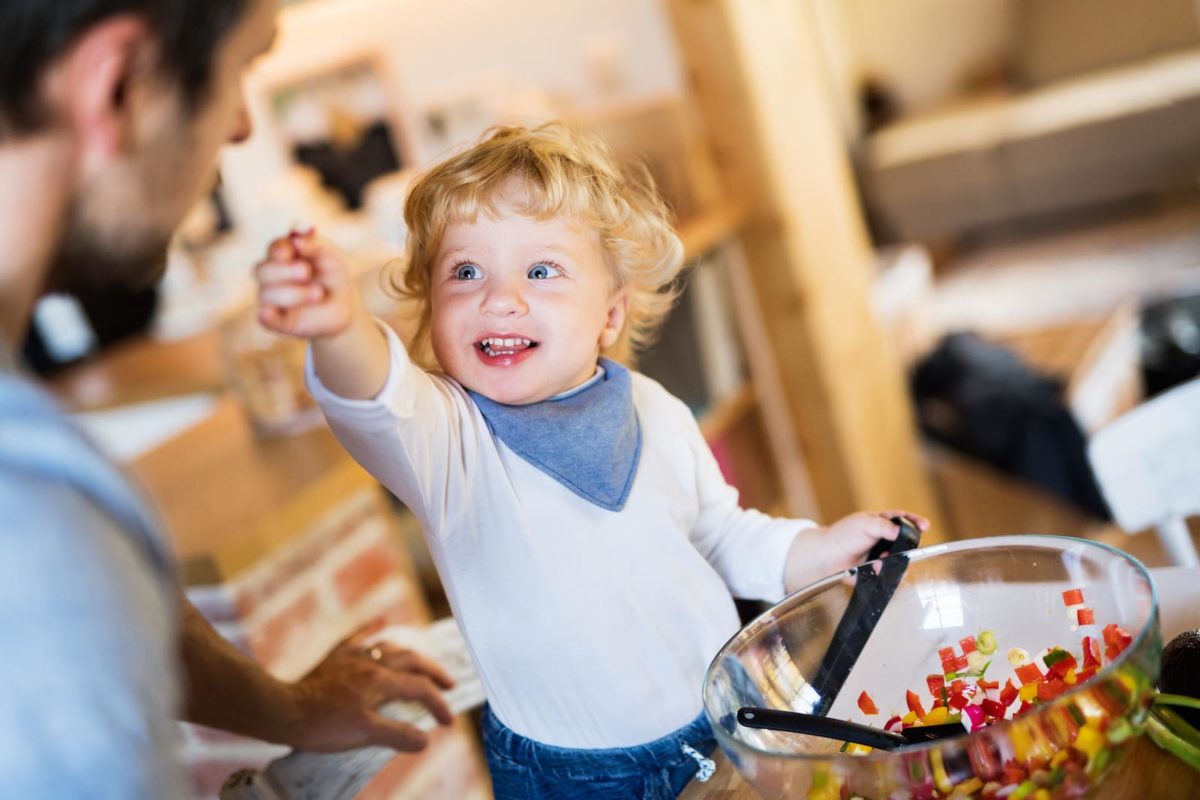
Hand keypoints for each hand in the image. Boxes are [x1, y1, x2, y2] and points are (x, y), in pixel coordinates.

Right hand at [255, 228, 361, 339]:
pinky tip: (267, 313)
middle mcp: (271, 277)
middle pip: (262, 270)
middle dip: (284, 271)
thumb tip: (295, 235)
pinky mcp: (279, 321)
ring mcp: (272, 299)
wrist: (345, 306)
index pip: (273, 249)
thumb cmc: (334, 275)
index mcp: (282, 256)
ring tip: (319, 293)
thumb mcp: (330, 255)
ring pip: (266, 294)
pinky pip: (265, 319)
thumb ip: (314, 242)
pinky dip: (265, 316)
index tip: (295, 248)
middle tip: (306, 271)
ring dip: (293, 293)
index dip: (280, 249)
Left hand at [282, 622, 456, 752]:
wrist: (284, 710)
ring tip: (421, 662)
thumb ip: (398, 735)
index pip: (419, 690)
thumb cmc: (323, 724)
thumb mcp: (364, 735)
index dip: (438, 705)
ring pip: (390, 647)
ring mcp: (353, 658)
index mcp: (381, 682)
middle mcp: (372, 664)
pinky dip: (373, 627)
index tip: (447, 722)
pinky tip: (380, 619)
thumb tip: (426, 739)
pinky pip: (358, 636)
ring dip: (410, 653)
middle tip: (449, 683)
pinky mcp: (336, 658)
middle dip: (434, 671)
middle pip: (412, 661)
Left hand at [786, 510, 929, 591]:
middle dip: (905, 546)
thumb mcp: (865, 523)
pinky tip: (875, 568)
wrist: (826, 558)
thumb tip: (902, 532)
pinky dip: (886, 572)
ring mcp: (884, 556)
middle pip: (908, 543)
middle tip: (896, 547)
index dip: (917, 522)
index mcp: (884, 523)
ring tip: (880, 558)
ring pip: (901, 560)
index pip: (905, 520)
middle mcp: (886, 539)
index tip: (924, 526)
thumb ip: (885, 526)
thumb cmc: (843, 535)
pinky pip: (892, 574)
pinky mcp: (879, 572)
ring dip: (894, 560)